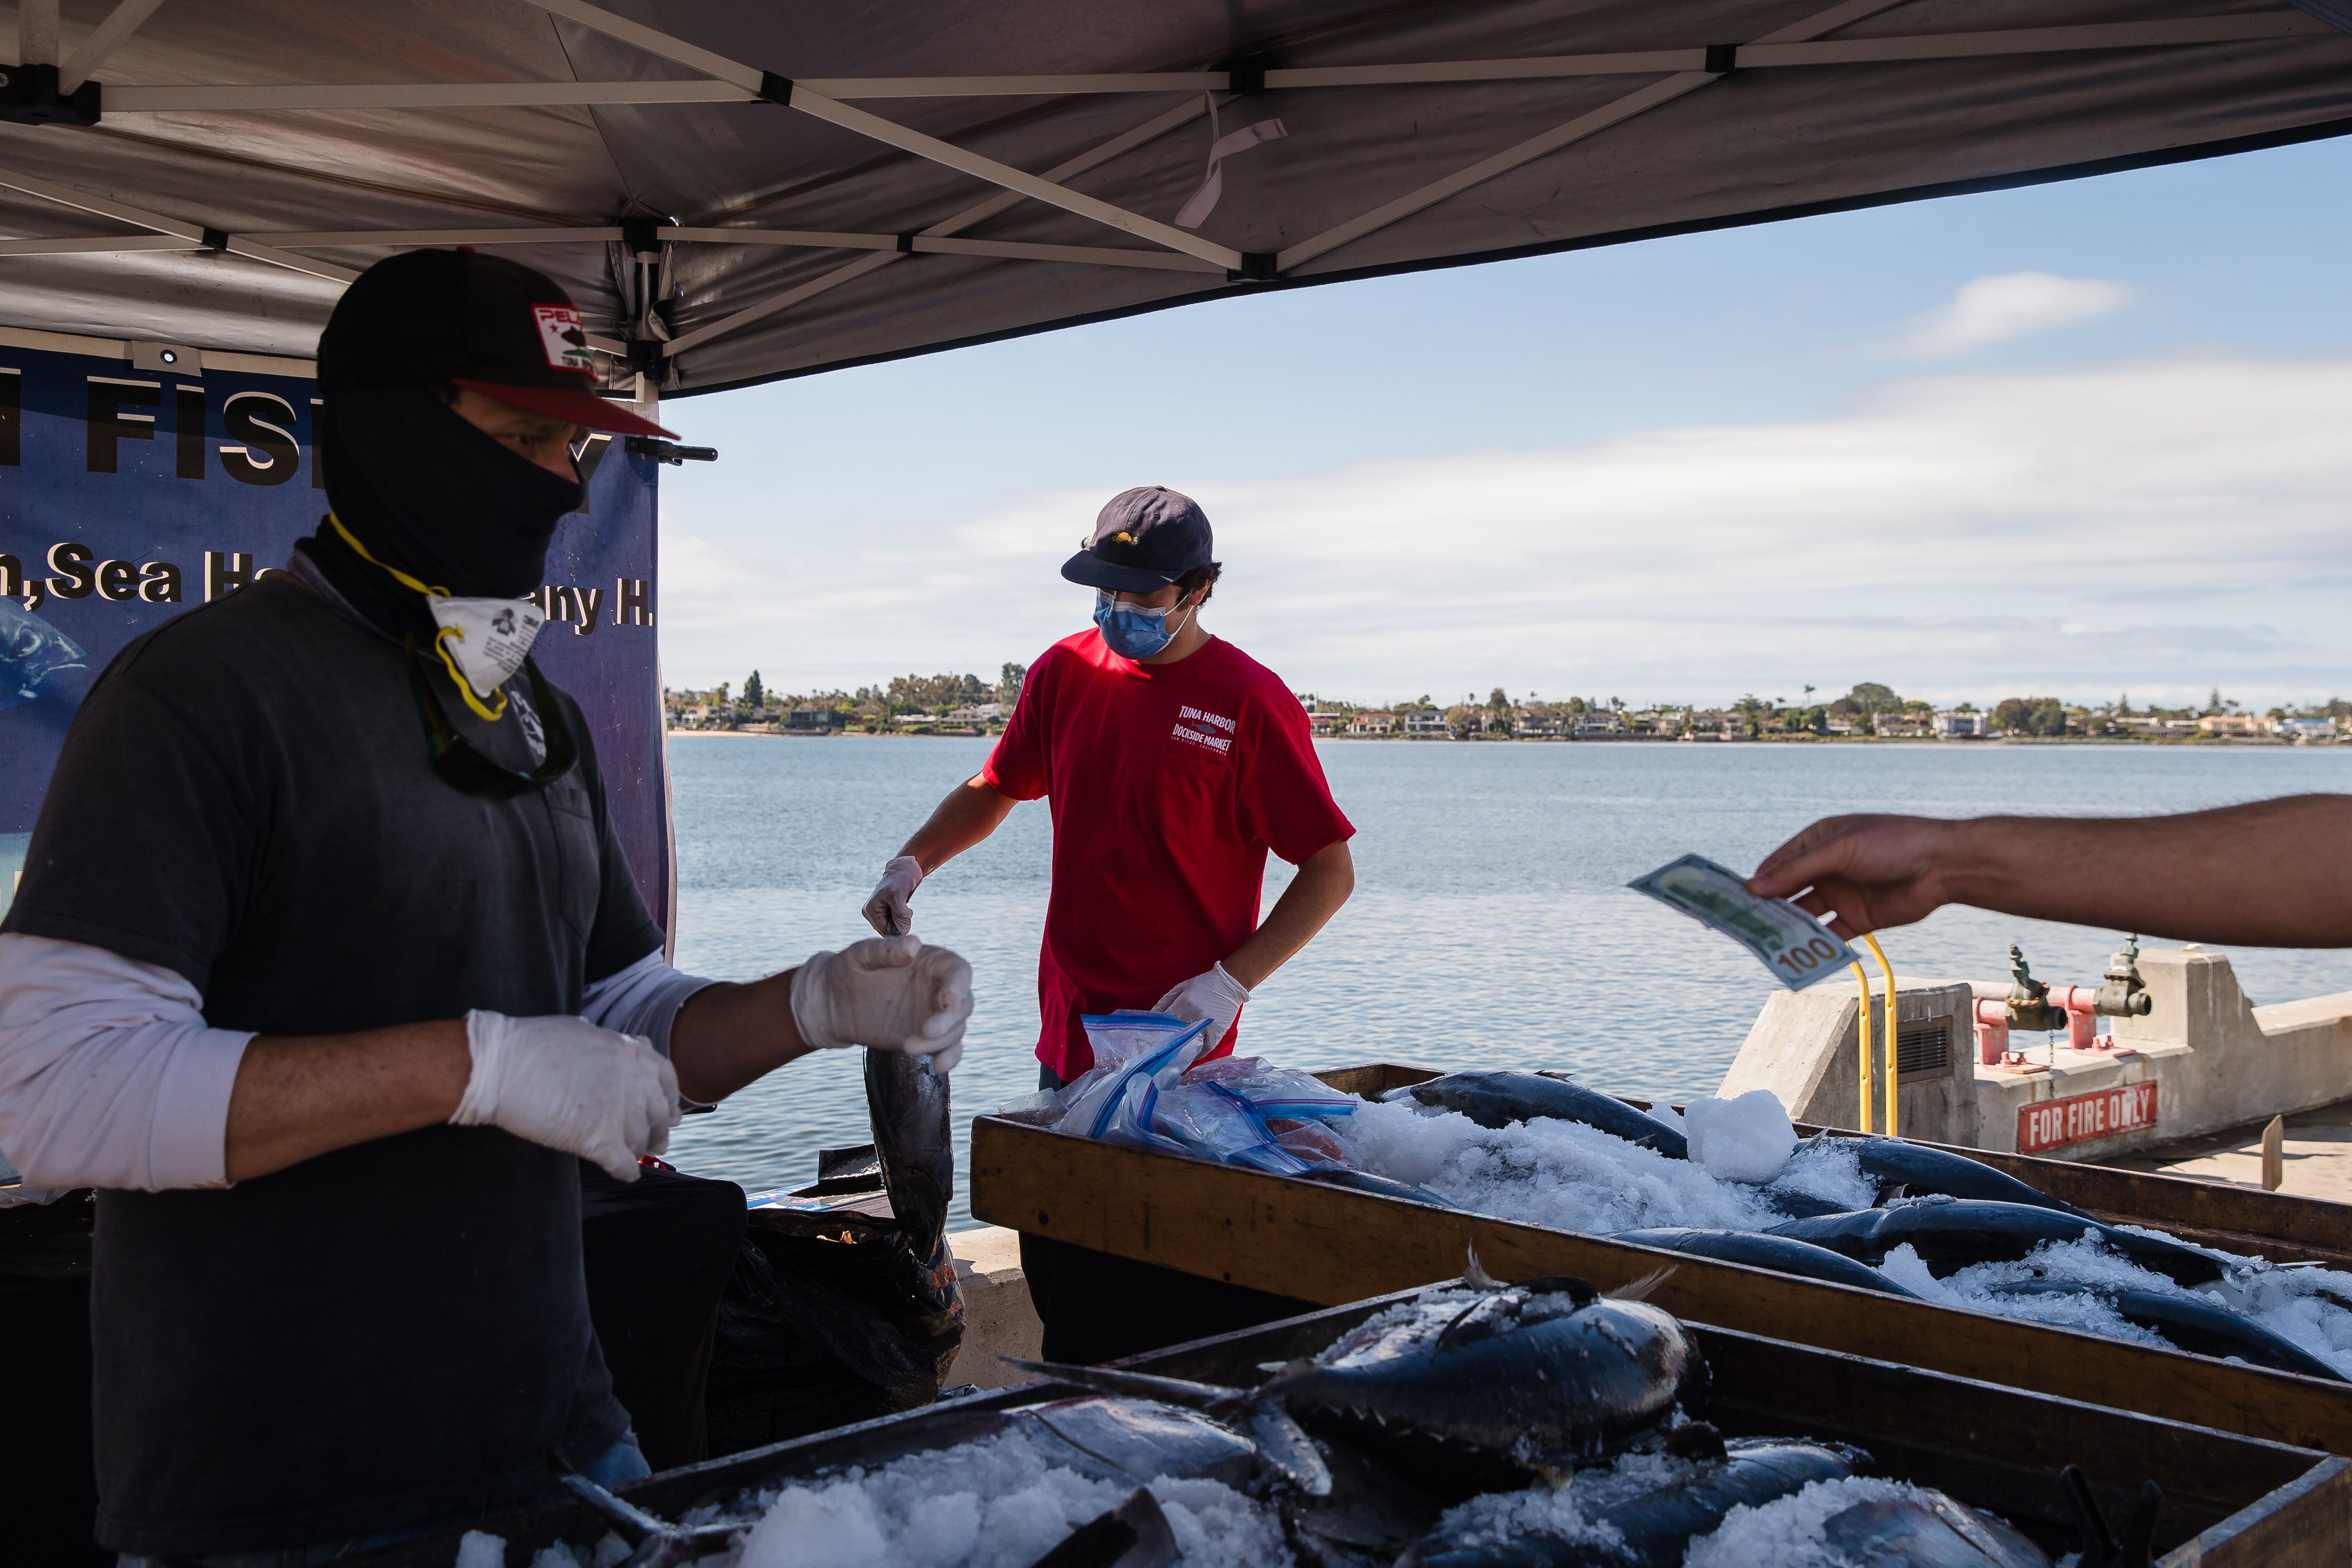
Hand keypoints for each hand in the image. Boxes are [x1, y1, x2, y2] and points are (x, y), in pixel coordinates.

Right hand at [452, 1011, 680, 1181]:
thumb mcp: (580, 1030)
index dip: (667, 1100)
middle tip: (656, 1143)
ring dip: (637, 1150)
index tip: (668, 1113)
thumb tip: (618, 1048)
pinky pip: (623, 1163)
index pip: (666, 1079)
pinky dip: (626, 1171)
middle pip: (658, 1114)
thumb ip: (608, 1044)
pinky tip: (625, 1174)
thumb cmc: (529, 1045)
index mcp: (630, 1052)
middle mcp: (633, 1080)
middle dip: (657, 1131)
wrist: (499, 1066)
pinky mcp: (599, 1138)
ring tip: (632, 1156)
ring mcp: (618, 1109)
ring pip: (640, 1140)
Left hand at [791, 935, 973, 1072]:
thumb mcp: (861, 955)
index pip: (959, 972)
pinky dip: (949, 1057)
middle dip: (949, 1020)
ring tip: (907, 1047)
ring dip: (939, 1042)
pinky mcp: (927, 1037)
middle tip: (925, 1031)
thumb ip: (887, 949)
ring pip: (955, 1029)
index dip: (958, 987)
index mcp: (931, 962)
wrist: (833, 1002)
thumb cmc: (849, 969)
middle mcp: (939, 987)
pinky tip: (938, 1066)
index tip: (947, 1002)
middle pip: (963, 1005)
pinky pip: (948, 1048)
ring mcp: (934, 1014)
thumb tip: (914, 945)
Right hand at [862, 855, 924, 935]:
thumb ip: (900, 915)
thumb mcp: (899, 897)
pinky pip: (896, 922)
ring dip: (902, 919)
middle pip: (888, 929)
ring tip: (905, 907)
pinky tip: (905, 907)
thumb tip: (902, 932)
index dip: (897, 928)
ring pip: (893, 926)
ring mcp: (879, 912)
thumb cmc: (900, 879)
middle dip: (899, 923)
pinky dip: (903, 917)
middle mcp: (871, 913)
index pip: (884, 930)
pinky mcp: (886, 911)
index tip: (906, 917)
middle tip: (906, 910)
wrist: (905, 869)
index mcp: (870, 909)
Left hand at [1153, 961, 1250, 1051]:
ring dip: (1183, 1048)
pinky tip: (1193, 1054)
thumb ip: (1166, 1001)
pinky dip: (1199, 1053)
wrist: (1229, 983)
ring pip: (1190, 1042)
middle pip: (1176, 1033)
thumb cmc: (1203, 984)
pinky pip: (1207, 1047)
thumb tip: (1152, 1014)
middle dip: (1169, 1039)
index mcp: (1183, 1003)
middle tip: (1163, 1045)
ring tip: (1176, 1051)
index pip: (1165, 1021)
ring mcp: (1207, 1024)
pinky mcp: (1218, 1030)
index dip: (1159, 1029)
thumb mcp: (1182, 987)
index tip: (1155, 1035)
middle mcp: (1194, 1015)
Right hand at [1748, 814, 1966, 937]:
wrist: (1944, 865)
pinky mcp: (1858, 919)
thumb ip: (1797, 870)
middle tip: (1742, 927)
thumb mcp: (1840, 849)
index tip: (1732, 900)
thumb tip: (1754, 886)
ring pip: (1805, 916)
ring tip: (1766, 944)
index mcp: (1818, 842)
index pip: (1778, 864)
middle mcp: (1826, 869)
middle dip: (1767, 908)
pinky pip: (1830, 935)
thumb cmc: (1892, 843)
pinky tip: (1800, 956)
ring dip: (1788, 929)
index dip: (1757, 881)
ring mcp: (1841, 895)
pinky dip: (1816, 946)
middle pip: (1787, 892)